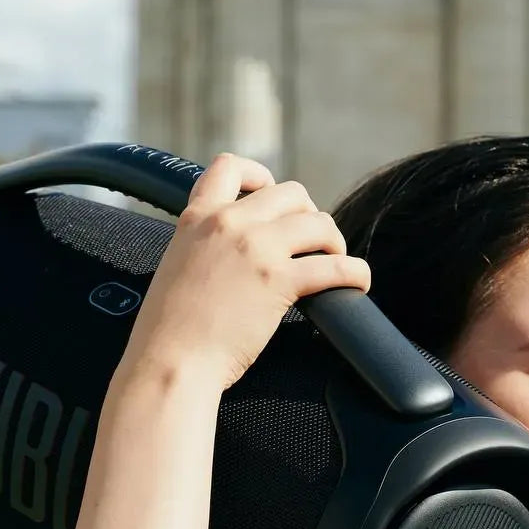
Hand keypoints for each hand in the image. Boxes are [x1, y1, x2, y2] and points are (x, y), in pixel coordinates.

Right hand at [121, 153, 371, 389]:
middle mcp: (228, 222)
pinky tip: (358, 283)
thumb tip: (234, 259)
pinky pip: (335, 266)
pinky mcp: (279, 281)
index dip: (261, 177)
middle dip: (308, 216)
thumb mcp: (178, 268)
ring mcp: (256, 248)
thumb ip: (205, 249)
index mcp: (197, 217)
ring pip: (318, 222)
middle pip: (291, 194)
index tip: (274, 200)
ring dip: (333, 241)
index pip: (230, 166)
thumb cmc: (170, 331)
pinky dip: (355, 272)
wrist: (170, 362)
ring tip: (334, 261)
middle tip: (312, 244)